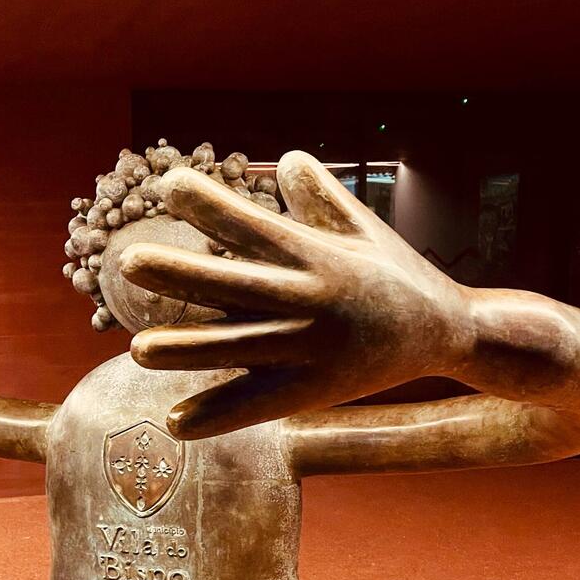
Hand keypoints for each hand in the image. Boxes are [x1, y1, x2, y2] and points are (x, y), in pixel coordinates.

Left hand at [120, 151, 475, 437]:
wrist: (451, 333)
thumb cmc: (398, 273)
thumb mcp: (364, 228)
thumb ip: (321, 196)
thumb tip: (286, 157)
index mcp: (320, 255)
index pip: (257, 227)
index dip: (214, 206)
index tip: (168, 185)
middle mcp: (312, 301)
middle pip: (237, 287)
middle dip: (182, 275)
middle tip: (128, 262)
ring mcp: (311, 350)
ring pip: (240, 350)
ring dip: (188, 351)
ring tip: (136, 349)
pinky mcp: (314, 390)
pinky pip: (259, 404)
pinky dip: (219, 415)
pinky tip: (176, 421)